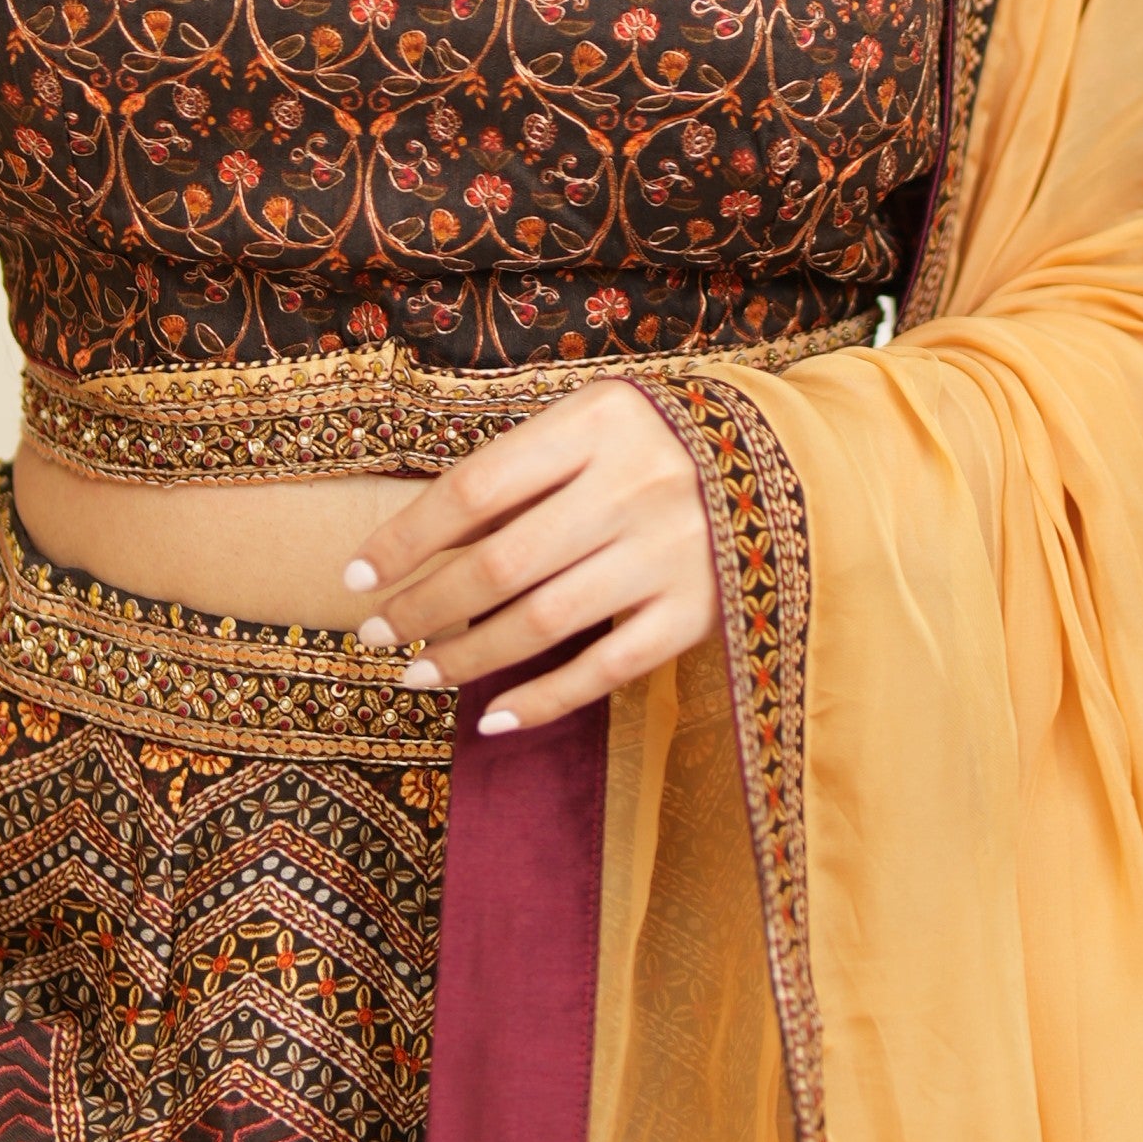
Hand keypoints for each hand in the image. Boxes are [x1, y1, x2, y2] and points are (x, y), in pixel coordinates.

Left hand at [344, 384, 716, 732]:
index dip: (404, 538)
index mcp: (599, 422)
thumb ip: (520, 475)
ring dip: (467, 656)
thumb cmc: (655, 446)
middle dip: (424, 605)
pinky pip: (604, 670)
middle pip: (501, 562)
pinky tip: (493, 719)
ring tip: (417, 672)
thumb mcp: (590, 428)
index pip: (475, 488)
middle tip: (375, 633)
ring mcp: (672, 552)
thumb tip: (421, 550)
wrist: (789, 469)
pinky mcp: (697, 613)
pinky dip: (543, 700)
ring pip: (543, 621)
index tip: (354, 577)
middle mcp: (637, 484)